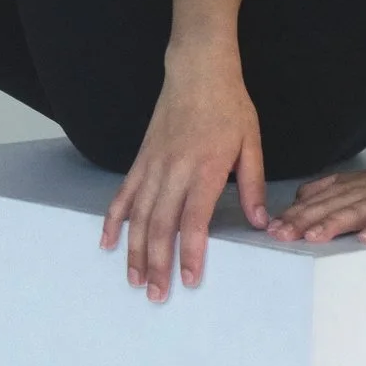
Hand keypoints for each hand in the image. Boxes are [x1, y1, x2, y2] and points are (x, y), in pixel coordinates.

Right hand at [99, 47, 267, 301]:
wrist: (197, 70)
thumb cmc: (229, 106)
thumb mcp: (251, 143)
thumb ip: (253, 184)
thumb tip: (259, 222)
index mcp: (206, 169)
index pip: (194, 220)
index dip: (191, 253)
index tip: (189, 280)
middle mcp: (175, 171)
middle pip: (160, 226)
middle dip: (157, 264)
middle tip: (157, 295)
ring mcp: (154, 166)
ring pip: (138, 216)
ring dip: (134, 251)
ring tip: (134, 280)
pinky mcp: (142, 160)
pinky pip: (124, 194)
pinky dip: (113, 220)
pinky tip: (106, 242)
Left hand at [268, 147, 365, 244]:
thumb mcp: (351, 183)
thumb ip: (325, 190)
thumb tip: (296, 199)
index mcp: (344, 190)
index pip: (314, 203)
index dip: (292, 215)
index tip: (271, 228)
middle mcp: (358, 195)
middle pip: (327, 209)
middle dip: (302, 221)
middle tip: (280, 235)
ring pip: (353, 213)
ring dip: (332, 224)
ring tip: (313, 237)